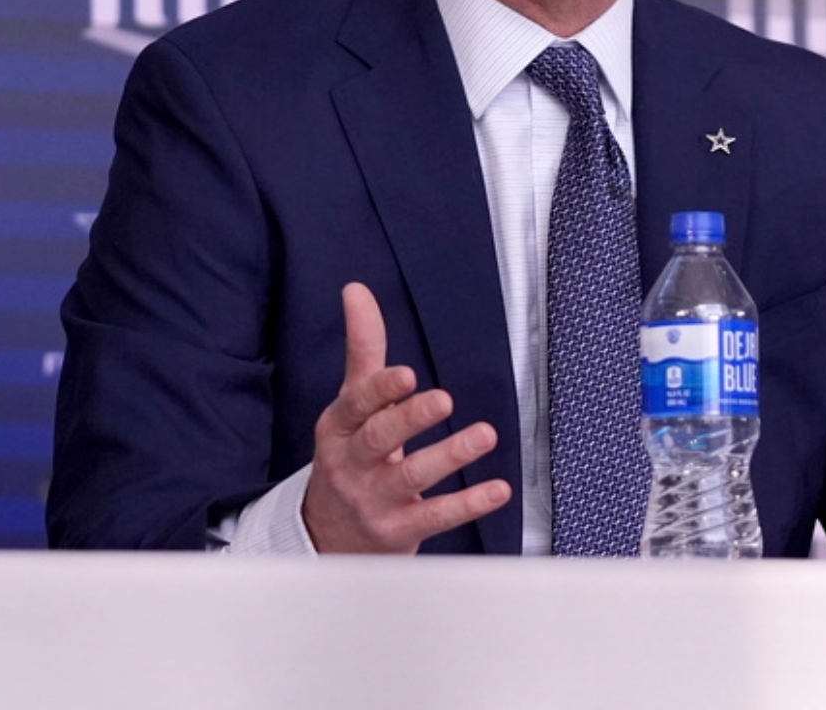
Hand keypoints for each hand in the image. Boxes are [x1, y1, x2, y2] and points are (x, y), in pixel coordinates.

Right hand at [300, 283, 510, 552]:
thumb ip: (363, 348)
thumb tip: (356, 290)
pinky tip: (498, 489)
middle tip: (444, 399)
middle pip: (378, 440)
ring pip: (411, 477)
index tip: (407, 374)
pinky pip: (435, 516)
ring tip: (485, 435)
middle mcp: (351, 463)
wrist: (328, 536)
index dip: (380, 390)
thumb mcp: (351, 403)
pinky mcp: (398, 531)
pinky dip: (467, 504)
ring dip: (449, 455)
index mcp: (338, 428)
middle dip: (410, 419)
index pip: (355, 405)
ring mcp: (373, 500)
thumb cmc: (349, 454)